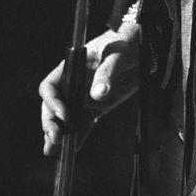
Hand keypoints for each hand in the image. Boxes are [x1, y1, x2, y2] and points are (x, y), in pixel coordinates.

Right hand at [39, 23, 139, 155]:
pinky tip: (73, 149)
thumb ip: (106, 73)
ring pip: (67, 118)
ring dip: (60, 134)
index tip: (64, 116)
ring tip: (54, 153)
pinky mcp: (98, 106)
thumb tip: (97, 94)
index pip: (51, 86)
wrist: (144, 47)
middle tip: (56, 140)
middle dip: (51, 123)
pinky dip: (79, 136)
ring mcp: (85, 96)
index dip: (53, 102)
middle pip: (54, 106)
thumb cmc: (126, 42)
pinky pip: (85, 123)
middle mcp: (75, 83)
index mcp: (72, 67)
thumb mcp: (116, 54)